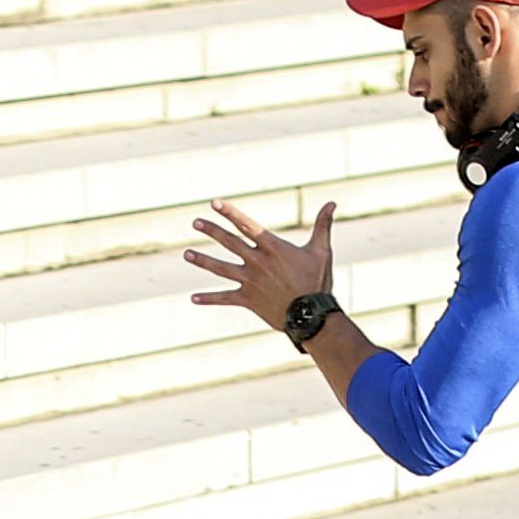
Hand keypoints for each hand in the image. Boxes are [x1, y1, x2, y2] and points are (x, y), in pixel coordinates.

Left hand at [186, 198, 335, 333]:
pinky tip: (193, 298)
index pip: (247, 225)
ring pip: (221, 268)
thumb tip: (333, 203)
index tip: (215, 203)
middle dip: (211, 231)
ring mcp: (250, 281)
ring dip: (203, 261)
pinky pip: (225, 298)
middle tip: (195, 221)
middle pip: (229, 243)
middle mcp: (257, 262)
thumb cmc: (318, 282)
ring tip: (186, 254)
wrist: (311, 315)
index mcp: (273, 247)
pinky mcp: (248, 300)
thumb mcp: (322, 250)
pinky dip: (209, 299)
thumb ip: (323, 225)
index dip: (230, 212)